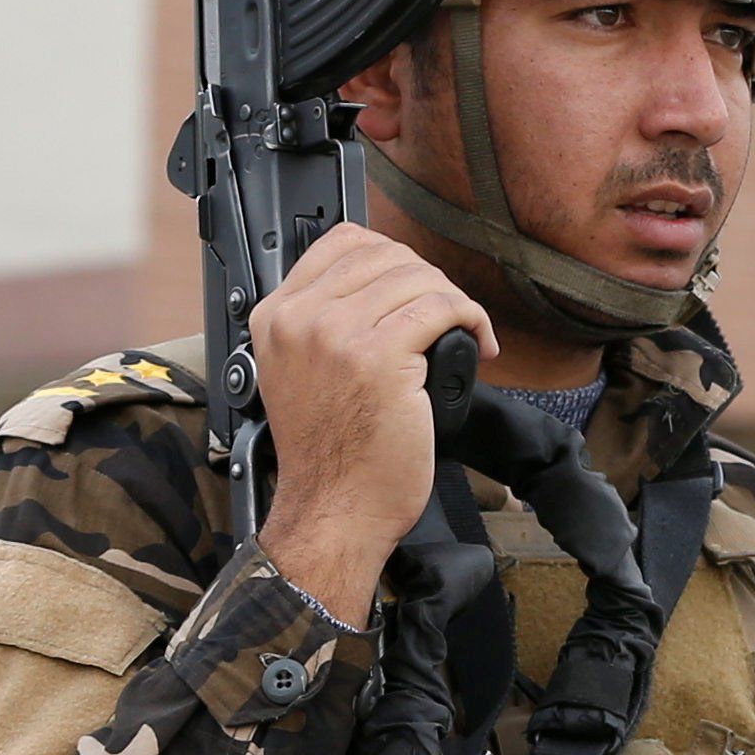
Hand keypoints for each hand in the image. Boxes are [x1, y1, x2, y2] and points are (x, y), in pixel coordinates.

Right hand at [240, 226, 496, 623]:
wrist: (333, 512)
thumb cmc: (329, 456)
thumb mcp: (298, 374)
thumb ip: (320, 326)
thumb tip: (381, 286)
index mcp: (275, 317)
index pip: (341, 242)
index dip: (391, 256)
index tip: (414, 284)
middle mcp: (299, 319)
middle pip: (383, 254)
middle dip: (427, 277)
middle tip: (447, 312)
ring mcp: (335, 336)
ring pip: (416, 277)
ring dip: (453, 299)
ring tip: (465, 330)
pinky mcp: (379, 357)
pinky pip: (440, 308)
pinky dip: (470, 317)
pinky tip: (479, 341)